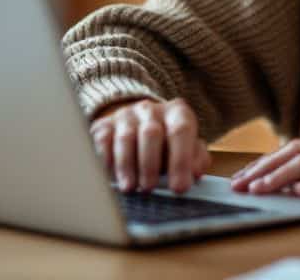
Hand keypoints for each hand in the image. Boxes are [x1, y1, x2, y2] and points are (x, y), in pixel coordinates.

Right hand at [90, 98, 211, 193]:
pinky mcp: (104, 124)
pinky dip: (106, 159)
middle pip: (151, 133)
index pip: (181, 131)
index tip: (178, 188)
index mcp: (177, 113)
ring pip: (126, 138)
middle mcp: (151, 110)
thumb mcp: (187, 147)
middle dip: (150, 164)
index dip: (180, 160)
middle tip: (150, 188)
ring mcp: (126, 115)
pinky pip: (103, 140)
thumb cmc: (168, 143)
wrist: (139, 123)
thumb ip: (196, 158)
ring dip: (127, 166)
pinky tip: (110, 175)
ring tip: (130, 188)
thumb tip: (195, 173)